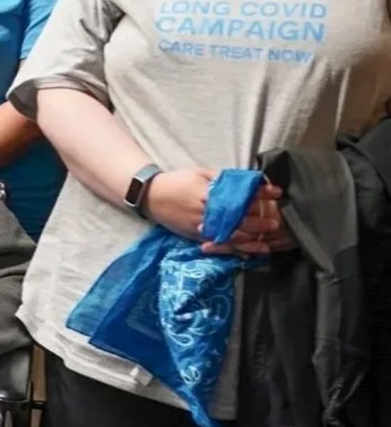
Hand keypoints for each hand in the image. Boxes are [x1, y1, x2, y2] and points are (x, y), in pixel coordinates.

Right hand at [145, 167, 285, 253]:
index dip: (260, 193)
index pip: (241, 195)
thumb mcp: (201, 173)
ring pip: (230, 236)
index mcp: (210, 193)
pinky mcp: (197, 236)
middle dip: (259, 222)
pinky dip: (233, 250)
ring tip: (266, 243)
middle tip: (275, 224)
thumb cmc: (177, 181)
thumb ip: (223, 179)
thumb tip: (247, 182)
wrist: (151, 196)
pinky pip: (219, 245)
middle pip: (238, 219)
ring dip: (250, 241)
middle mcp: (208, 212)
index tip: (276, 191)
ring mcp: (202, 226)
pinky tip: (247, 253)